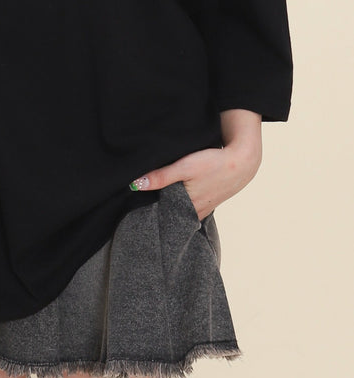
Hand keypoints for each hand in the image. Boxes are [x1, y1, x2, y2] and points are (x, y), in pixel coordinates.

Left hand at [129, 110, 262, 220]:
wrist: (243, 160)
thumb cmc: (214, 163)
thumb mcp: (184, 167)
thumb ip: (160, 177)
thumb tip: (135, 185)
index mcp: (188, 207)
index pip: (162, 217)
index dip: (148, 214)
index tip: (133, 210)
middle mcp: (196, 211)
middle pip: (170, 215)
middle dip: (157, 211)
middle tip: (138, 205)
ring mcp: (204, 207)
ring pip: (181, 210)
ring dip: (170, 206)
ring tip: (154, 199)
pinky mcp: (209, 199)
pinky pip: (190, 205)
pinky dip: (182, 202)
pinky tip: (176, 194)